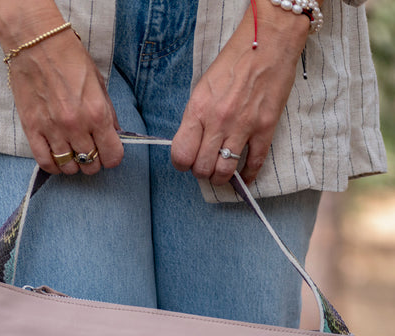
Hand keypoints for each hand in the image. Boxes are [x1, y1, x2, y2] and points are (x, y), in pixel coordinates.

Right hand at [0, 0, 123, 174]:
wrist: (36, 41)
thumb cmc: (69, 57)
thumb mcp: (99, 82)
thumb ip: (108, 112)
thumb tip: (114, 135)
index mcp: (96, 113)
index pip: (112, 155)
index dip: (112, 156)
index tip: (108, 150)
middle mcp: (76, 126)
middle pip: (90, 165)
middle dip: (93, 160)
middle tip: (89, 148)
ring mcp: (52, 130)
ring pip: (69, 168)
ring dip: (73, 163)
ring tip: (72, 151)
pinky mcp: (32, 130)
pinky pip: (45, 162)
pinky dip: (54, 165)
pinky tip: (57, 156)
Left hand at [171, 3, 310, 186]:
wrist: (268, 44)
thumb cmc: (233, 63)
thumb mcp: (203, 88)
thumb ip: (196, 117)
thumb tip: (192, 144)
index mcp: (199, 110)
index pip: (181, 154)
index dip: (182, 163)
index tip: (187, 162)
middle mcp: (218, 121)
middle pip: (202, 168)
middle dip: (202, 173)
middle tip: (206, 166)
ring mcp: (243, 126)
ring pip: (225, 172)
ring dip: (221, 179)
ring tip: (222, 174)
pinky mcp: (265, 128)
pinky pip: (254, 163)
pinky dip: (248, 176)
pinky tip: (245, 178)